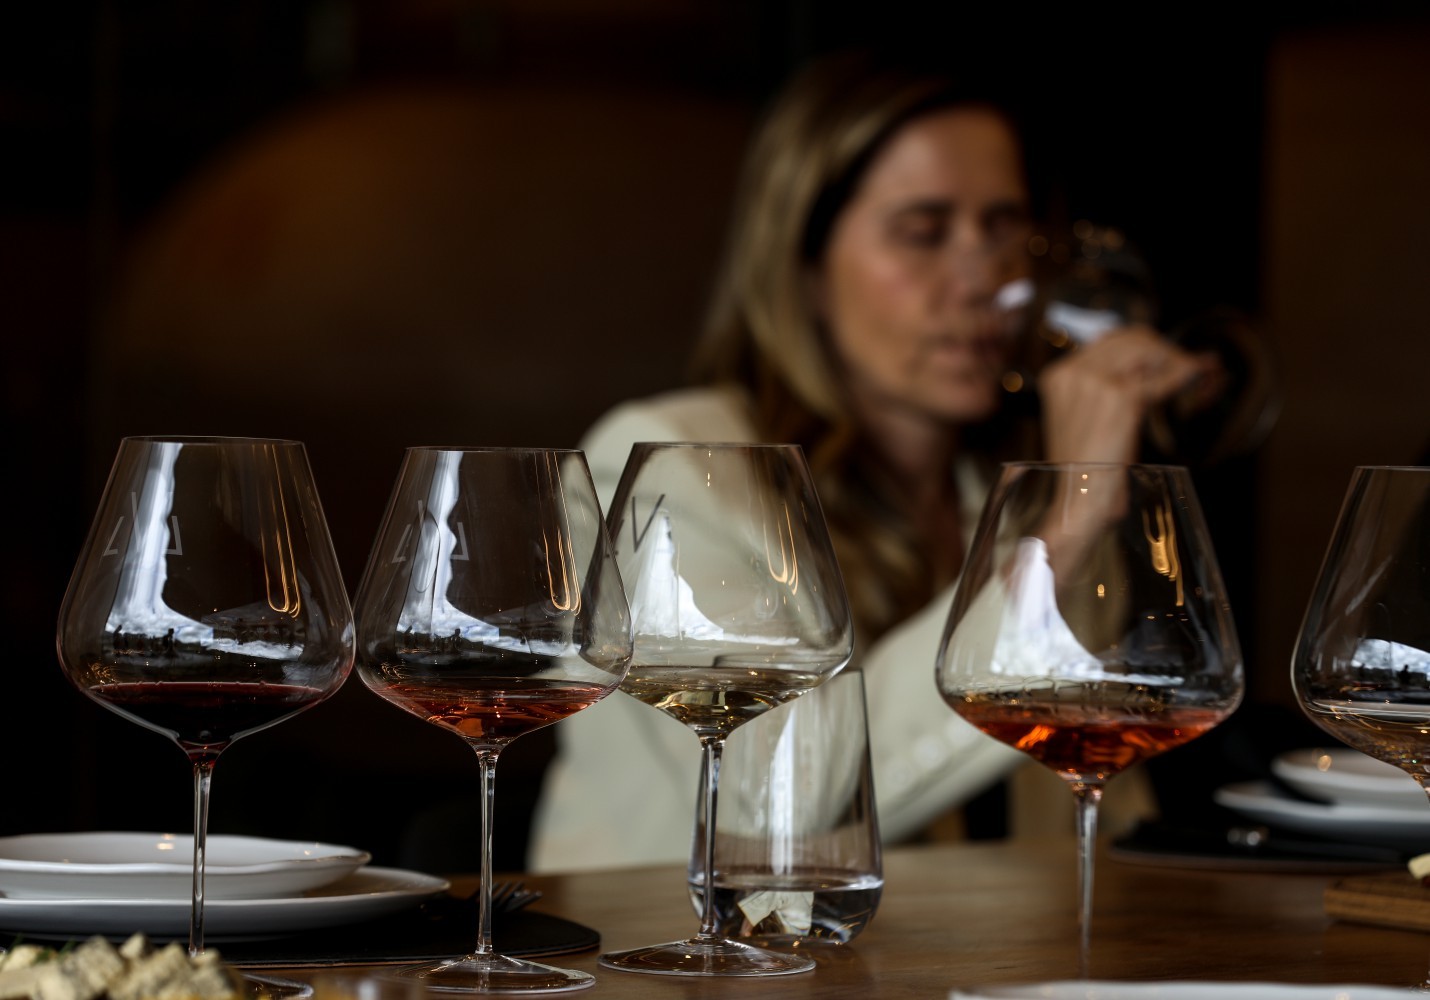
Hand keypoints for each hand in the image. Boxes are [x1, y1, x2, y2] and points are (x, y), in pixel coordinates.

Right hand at [1037, 325, 1216, 462]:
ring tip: (1193, 372)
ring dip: (1174, 360)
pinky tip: (1196, 375)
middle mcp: (1073, 372)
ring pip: (1147, 350)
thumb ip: (1104, 389)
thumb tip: (1146, 368)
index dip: (1144, 345)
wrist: (1080, 497)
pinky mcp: (1120, 397)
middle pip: (1129, 339)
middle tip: (1186, 364)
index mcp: (1057, 376)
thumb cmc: (1085, 468)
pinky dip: (1184, 375)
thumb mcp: (1085, 419)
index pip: (1108, 340)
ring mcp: (1094, 382)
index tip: (1167, 356)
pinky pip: (1161, 379)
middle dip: (1163, 350)